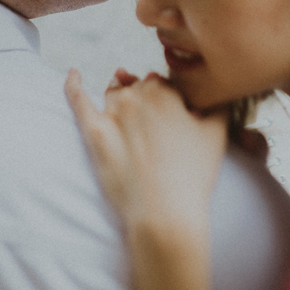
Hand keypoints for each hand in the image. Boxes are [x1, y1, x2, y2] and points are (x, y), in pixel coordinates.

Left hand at [65, 69, 227, 236]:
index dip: (169, 100)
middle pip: (137, 88)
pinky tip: (73, 75)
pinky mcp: (93, 133)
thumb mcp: (216, 133)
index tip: (174, 117)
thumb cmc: (193, 175)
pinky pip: (78, 101)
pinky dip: (73, 85)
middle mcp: (136, 97)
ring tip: (129, 116)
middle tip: (157, 129)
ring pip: (113, 94)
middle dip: (146, 101)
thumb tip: (210, 92)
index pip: (162, 83)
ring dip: (120, 97)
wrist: (165, 214)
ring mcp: (111, 114)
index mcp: (165, 92)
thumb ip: (215, 103)